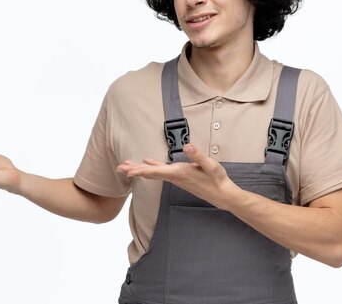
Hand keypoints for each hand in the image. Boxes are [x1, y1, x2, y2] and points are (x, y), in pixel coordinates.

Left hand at [116, 144, 236, 208]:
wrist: (222, 194)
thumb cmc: (217, 180)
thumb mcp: (210, 165)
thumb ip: (198, 155)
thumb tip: (187, 146)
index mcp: (179, 173)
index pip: (156, 172)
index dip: (140, 171)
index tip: (127, 171)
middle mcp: (175, 177)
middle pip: (150, 174)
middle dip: (134, 170)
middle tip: (118, 168)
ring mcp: (176, 178)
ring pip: (153, 173)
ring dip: (139, 169)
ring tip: (126, 166)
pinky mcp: (179, 177)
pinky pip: (160, 172)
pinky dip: (151, 168)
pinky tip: (147, 163)